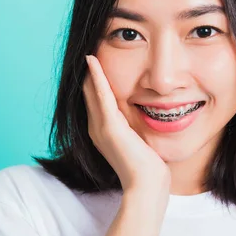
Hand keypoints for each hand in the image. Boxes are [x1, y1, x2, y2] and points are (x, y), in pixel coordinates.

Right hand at [83, 55, 170, 194]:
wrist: (147, 185)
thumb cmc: (148, 168)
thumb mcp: (138, 142)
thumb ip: (134, 128)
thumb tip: (143, 116)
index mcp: (102, 131)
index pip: (94, 100)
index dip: (93, 81)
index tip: (96, 61)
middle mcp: (96, 127)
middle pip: (88, 93)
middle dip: (88, 73)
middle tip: (88, 50)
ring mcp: (100, 127)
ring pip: (90, 91)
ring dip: (89, 70)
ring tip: (88, 50)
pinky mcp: (109, 126)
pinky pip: (100, 95)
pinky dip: (96, 76)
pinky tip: (92, 61)